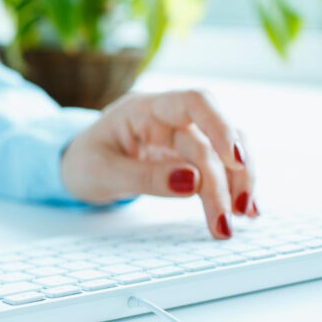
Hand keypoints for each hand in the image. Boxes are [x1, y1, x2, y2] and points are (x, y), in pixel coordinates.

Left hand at [61, 89, 256, 237]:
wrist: (75, 167)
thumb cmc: (84, 162)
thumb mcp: (101, 173)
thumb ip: (144, 177)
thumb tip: (192, 182)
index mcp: (142, 109)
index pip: (193, 102)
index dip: (220, 126)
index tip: (235, 161)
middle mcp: (168, 118)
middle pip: (211, 140)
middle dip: (225, 180)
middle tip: (228, 219)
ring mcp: (181, 137)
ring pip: (225, 152)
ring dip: (238, 184)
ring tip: (240, 219)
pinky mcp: (188, 158)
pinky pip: (220, 169)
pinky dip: (233, 189)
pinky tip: (245, 212)